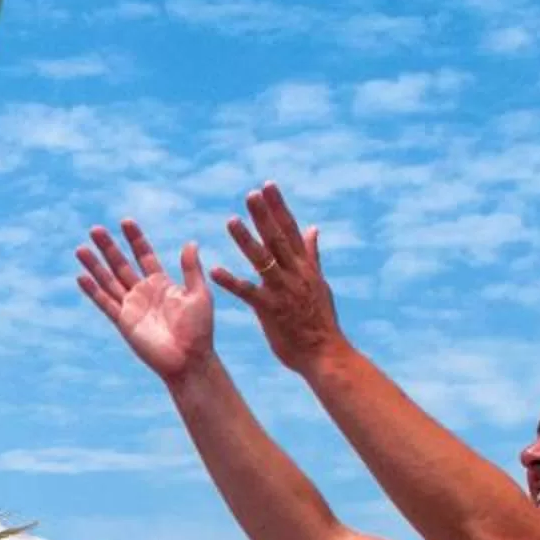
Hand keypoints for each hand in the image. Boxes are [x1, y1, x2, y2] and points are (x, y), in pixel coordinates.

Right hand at [76, 220, 216, 383]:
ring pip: (108, 281)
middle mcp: (143, 292)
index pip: (144, 255)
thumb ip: (191, 269)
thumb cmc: (199, 330)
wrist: (189, 359)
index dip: (135, 239)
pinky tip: (81, 277)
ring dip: (95, 265)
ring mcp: (131, 306)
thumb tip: (190, 243)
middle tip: (95, 229)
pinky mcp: (123, 322)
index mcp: (162, 283)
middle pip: (121, 264)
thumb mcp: (199, 294)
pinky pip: (105, 303)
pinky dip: (93, 291)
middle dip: (109, 247)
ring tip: (81, 249)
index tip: (126, 222)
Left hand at [209, 183, 343, 375]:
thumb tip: (313, 228)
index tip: (267, 185)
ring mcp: (283, 291)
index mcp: (305, 266)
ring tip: (230, 221)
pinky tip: (214, 271)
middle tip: (250, 194)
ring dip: (246, 240)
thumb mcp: (319, 283)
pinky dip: (231, 281)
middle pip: (278, 239)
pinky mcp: (271, 310)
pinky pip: (248, 293)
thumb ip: (312, 255)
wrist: (325, 354)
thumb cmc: (320, 321)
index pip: (291, 230)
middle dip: (264, 215)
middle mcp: (295, 274)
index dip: (278, 207)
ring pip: (263, 261)